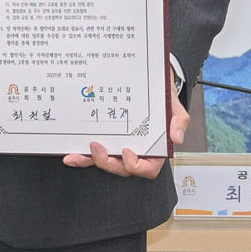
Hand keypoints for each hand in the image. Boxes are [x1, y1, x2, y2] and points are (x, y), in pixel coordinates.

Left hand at [62, 66, 187, 180]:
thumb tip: (176, 137)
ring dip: (90, 161)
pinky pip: (94, 151)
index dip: (136, 166)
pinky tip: (71, 153)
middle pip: (122, 168)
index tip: (127, 152)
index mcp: (154, 149)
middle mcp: (135, 150)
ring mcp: (118, 145)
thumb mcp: (174, 107)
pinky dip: (82, 155)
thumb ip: (179, 121)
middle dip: (108, 163)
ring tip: (77, 155)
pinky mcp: (105, 138)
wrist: (149, 82)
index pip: (147, 169)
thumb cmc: (162, 98)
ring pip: (105, 161)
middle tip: (97, 148)